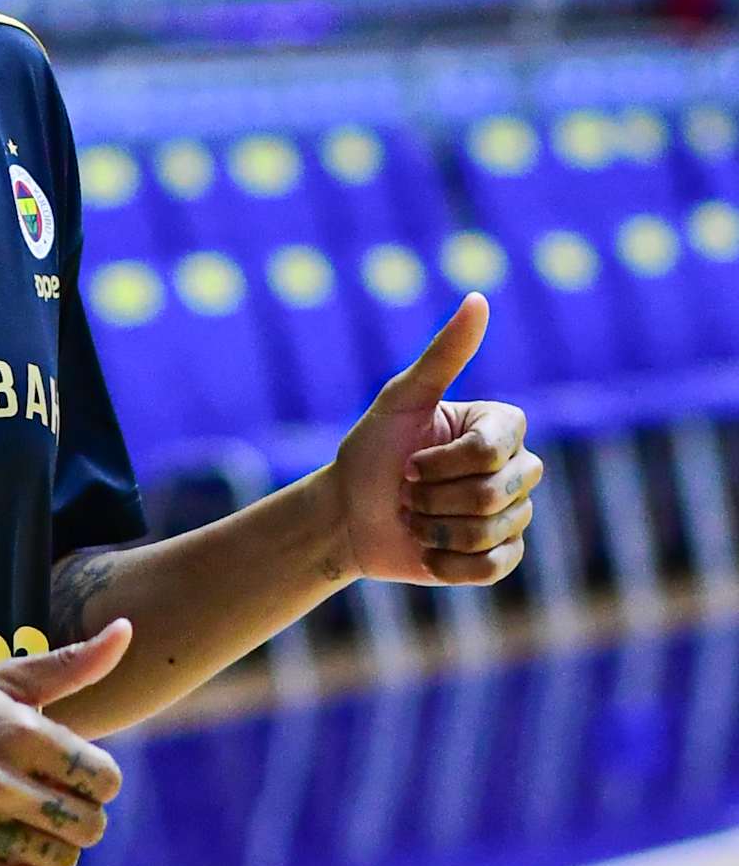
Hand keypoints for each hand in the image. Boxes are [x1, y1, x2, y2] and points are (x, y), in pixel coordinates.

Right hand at [0, 622, 131, 865]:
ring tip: (32, 833)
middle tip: (54, 809)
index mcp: (16, 732)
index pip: (103, 779)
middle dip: (80, 820)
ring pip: (62, 862)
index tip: (73, 779)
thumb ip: (67, 664)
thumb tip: (126, 628)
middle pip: (88, 825)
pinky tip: (14, 858)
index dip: (98, 784)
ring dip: (56, 852)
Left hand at [330, 293, 542, 585]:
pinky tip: (427, 550)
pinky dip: (449, 564)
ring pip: (492, 532)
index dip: (442, 464)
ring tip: (414, 517)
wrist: (347, 515)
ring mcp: (514, 514)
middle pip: (496, 494)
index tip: (407, 461)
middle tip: (407, 492)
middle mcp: (518, 467)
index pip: (493, 451)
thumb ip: (443, 355)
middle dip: (434, 498)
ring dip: (434, 529)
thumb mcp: (401, 400)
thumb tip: (479, 298)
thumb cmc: (371, 452)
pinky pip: (494, 567)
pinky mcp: (501, 557)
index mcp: (502, 427)